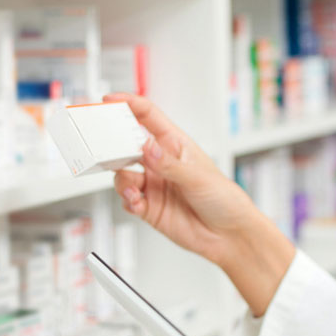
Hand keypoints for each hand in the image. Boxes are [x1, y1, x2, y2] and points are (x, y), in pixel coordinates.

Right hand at [106, 93, 256, 263]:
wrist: (229, 235)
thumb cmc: (224, 199)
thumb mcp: (198, 177)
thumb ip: (170, 164)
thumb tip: (147, 147)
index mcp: (176, 145)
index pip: (148, 117)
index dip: (129, 105)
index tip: (109, 100)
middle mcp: (161, 163)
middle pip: (127, 145)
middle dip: (113, 144)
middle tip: (106, 148)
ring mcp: (153, 184)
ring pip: (122, 174)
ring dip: (122, 179)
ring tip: (133, 188)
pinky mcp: (148, 207)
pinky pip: (126, 199)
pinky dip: (126, 200)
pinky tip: (137, 202)